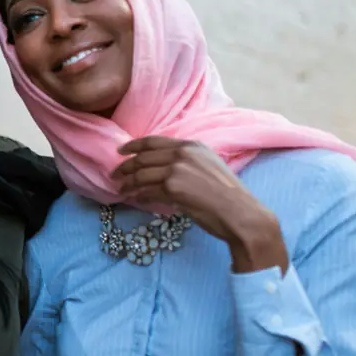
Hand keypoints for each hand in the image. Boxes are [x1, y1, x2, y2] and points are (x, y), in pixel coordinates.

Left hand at [113, 137, 286, 272]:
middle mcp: (183, 154)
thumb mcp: (209, 166)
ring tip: (121, 190)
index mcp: (192, 146)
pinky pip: (148, 191)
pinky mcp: (173, 188)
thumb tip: (163, 167)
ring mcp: (177, 169)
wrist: (241, 213)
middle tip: (114, 174)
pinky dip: (139, 196)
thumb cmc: (228, 195)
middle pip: (143, 158)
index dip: (133, 145)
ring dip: (128, 183)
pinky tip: (134, 199)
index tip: (120, 151)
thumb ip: (187, 161)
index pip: (153, 141)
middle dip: (125, 167)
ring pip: (142, 175)